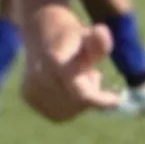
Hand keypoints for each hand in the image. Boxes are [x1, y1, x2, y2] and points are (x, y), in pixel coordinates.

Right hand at [19, 2, 122, 120]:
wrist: (42, 30)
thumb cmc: (72, 36)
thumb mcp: (88, 36)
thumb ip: (98, 42)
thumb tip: (102, 32)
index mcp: (54, 62)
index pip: (81, 94)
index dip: (100, 100)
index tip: (117, 101)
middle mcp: (38, 78)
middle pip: (77, 103)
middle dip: (91, 93)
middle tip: (93, 73)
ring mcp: (31, 89)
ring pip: (68, 111)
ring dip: (79, 100)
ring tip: (77, 77)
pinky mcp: (28, 96)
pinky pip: (57, 112)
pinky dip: (68, 104)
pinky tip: (65, 86)